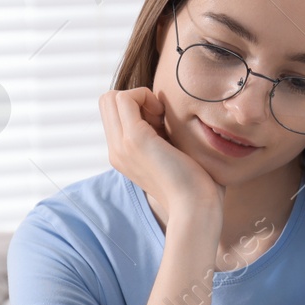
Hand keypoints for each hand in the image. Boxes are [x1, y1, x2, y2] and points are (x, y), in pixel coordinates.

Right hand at [98, 87, 224, 224]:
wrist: (196, 208)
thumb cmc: (195, 184)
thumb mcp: (170, 154)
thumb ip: (161, 136)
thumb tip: (163, 113)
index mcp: (123, 155)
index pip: (113, 113)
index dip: (137, 106)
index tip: (162, 121)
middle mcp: (116, 150)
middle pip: (107, 101)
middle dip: (135, 99)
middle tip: (160, 116)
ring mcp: (121, 146)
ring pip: (112, 97)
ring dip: (139, 97)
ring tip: (161, 118)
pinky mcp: (134, 139)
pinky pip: (126, 98)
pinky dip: (146, 96)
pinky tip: (164, 117)